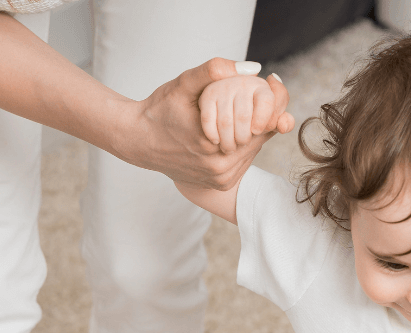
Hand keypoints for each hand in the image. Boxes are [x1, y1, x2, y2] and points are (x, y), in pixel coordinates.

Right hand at [125, 58, 293, 189]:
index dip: (270, 104)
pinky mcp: (219, 185)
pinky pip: (242, 163)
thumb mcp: (184, 84)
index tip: (271, 84)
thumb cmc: (160, 109)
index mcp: (217, 146)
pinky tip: (231, 132)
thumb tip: (254, 69)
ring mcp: (220, 181)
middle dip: (257, 118)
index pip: (263, 125)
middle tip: (250, 100)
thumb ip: (214, 70)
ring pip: (252, 151)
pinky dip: (241, 147)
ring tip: (239, 116)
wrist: (138, 140)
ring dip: (250, 133)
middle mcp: (221, 169)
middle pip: (258, 139)